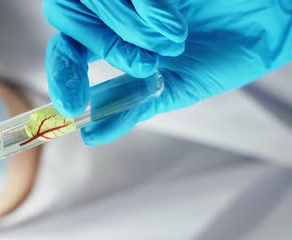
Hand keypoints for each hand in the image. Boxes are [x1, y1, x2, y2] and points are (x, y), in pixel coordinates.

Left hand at [43, 0, 291, 145]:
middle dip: (82, 52)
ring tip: (170, 47)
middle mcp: (118, 14)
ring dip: (129, 33)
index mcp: (116, 41)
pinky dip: (150, 11)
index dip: (63, 74)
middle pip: (69, 19)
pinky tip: (175, 26)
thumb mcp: (172, 90)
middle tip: (117, 72)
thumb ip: (130, 108)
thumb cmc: (221, 54)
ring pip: (99, 4)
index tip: (70, 106)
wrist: (268, 28)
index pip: (69, 50)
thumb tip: (91, 134)